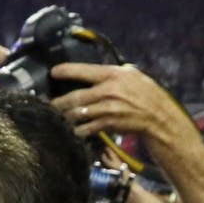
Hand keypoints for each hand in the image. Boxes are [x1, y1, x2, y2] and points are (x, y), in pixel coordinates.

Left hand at [49, 63, 188, 142]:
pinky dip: (75, 130)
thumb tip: (95, 73)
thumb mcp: (131, 75)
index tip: (54, 71)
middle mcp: (108, 91)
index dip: (67, 71)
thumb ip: (112, 74)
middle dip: (58, 102)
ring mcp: (107, 109)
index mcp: (113, 74)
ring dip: (63, 117)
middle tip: (46, 104)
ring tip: (53, 118)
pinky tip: (67, 131)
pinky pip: (85, 129)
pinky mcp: (107, 124)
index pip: (85, 71)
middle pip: (75, 96)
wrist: (157, 115)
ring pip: (77, 114)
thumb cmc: (145, 92)